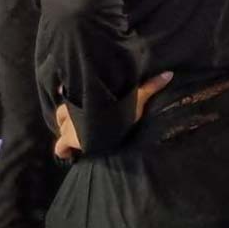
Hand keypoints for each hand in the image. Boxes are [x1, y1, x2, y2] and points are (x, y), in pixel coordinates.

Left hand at [52, 71, 171, 159]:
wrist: (104, 128)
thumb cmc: (117, 111)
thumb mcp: (135, 97)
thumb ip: (150, 86)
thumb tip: (169, 74)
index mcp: (84, 100)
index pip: (70, 97)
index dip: (71, 101)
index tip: (76, 103)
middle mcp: (72, 112)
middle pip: (61, 115)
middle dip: (67, 119)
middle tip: (79, 123)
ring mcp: (67, 127)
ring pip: (60, 128)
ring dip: (65, 132)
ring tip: (75, 136)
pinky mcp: (68, 141)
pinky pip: (60, 148)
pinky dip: (63, 151)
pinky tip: (68, 154)